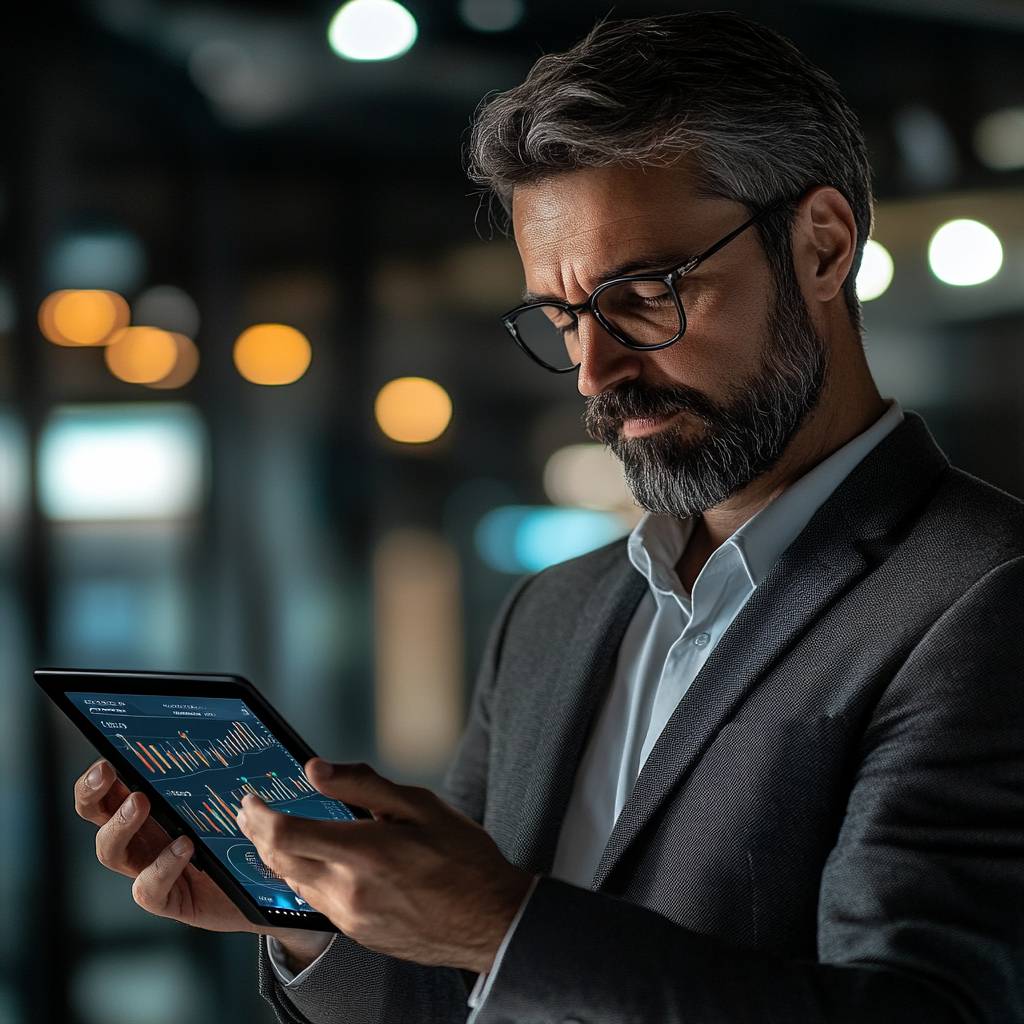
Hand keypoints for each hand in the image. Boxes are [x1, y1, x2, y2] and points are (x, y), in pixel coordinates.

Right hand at [74, 758, 326, 950]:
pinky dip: (161, 866)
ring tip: (142, 801)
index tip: (106, 759)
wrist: (268, 886)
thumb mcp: (231, 795)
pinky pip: (147, 888)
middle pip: (97, 816)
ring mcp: (151, 869)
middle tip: (107, 771)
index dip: (97, 779)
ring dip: (120, 825)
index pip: (110, 791)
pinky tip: (184, 845)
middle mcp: (144, 838)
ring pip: (111, 852)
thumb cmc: (246, 834)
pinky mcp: (169, 900)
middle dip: (93, 793)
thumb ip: (221, 769)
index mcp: (153, 810)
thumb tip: (225, 722)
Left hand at [235, 759, 534, 972]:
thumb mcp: (421, 805)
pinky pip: (316, 902)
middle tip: (249, 812)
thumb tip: (315, 769)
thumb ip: (363, 785)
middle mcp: (350, 891)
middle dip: (257, 834)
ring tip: (274, 831)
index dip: (259, 815)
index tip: (251, 799)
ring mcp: (351, 919)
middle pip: (278, 862)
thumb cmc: (464, 857)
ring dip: (277, 857)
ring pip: (294, 884)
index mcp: (365, 853)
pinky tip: (311, 860)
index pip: (286, 834)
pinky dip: (303, 876)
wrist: (490, 921)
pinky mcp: (358, 934)